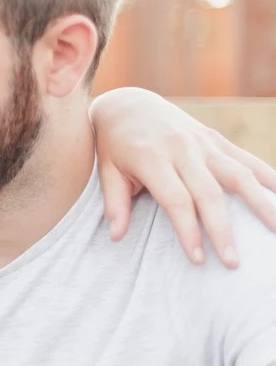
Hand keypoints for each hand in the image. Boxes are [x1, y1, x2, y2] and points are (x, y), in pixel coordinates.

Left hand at [90, 87, 275, 267]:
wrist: (128, 104)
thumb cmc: (114, 144)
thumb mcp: (106, 171)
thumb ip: (114, 203)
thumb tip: (116, 237)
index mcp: (151, 158)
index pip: (176, 200)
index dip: (188, 231)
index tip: (198, 259)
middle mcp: (181, 149)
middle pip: (209, 194)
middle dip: (222, 230)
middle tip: (233, 262)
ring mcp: (202, 142)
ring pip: (238, 175)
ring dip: (260, 204)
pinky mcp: (215, 139)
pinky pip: (247, 159)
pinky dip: (269, 177)